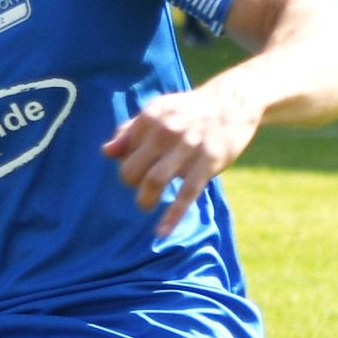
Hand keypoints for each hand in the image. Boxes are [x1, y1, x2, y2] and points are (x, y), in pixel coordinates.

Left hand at [103, 77, 265, 239]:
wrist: (231, 104)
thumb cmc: (188, 113)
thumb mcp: (158, 112)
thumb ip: (130, 131)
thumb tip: (106, 152)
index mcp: (151, 117)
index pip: (124, 150)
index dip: (127, 162)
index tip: (138, 165)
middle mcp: (167, 131)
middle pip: (133, 170)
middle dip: (131, 183)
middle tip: (140, 186)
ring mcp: (188, 148)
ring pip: (154, 182)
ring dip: (145, 200)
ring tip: (146, 204)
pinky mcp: (207, 164)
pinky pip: (186, 195)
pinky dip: (172, 216)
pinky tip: (161, 232)